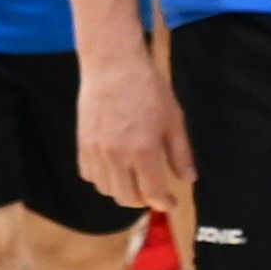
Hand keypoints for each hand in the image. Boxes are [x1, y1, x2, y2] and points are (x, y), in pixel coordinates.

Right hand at [72, 36, 193, 218]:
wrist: (113, 66)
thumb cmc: (149, 89)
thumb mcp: (174, 120)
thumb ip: (181, 154)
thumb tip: (188, 180)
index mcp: (143, 150)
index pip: (152, 193)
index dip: (163, 203)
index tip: (170, 203)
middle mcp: (116, 155)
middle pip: (126, 198)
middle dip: (143, 201)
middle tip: (153, 193)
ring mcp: (96, 150)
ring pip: (106, 189)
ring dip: (122, 191)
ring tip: (135, 181)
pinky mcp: (82, 143)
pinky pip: (89, 175)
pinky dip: (102, 179)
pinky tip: (115, 169)